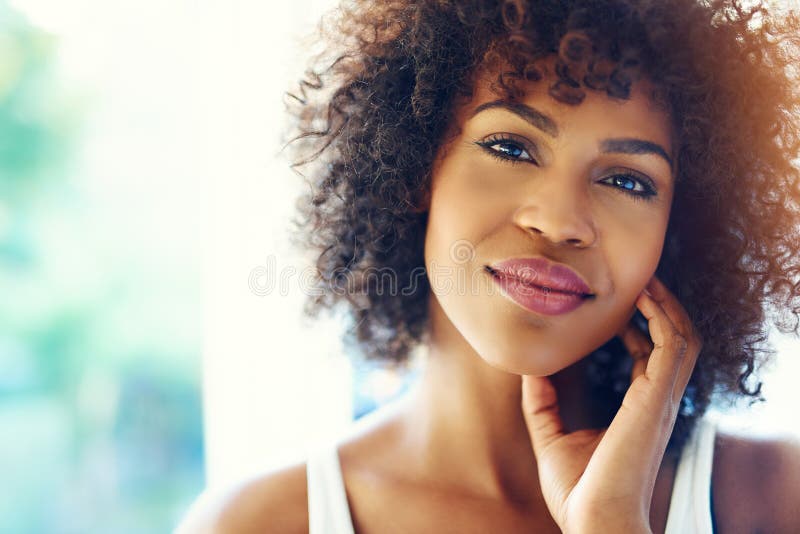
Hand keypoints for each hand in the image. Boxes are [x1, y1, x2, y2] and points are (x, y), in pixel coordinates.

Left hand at [520, 276, 702, 533]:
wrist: (593, 521)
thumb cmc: (579, 491)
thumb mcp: (552, 438)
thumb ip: (542, 403)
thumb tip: (529, 370)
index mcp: (639, 408)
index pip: (650, 356)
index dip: (640, 326)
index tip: (618, 305)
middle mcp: (655, 401)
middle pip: (672, 341)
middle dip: (660, 307)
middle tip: (638, 279)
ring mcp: (660, 399)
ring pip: (681, 338)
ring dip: (666, 305)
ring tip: (644, 278)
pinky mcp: (657, 398)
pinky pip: (674, 346)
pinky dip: (664, 317)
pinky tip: (644, 297)